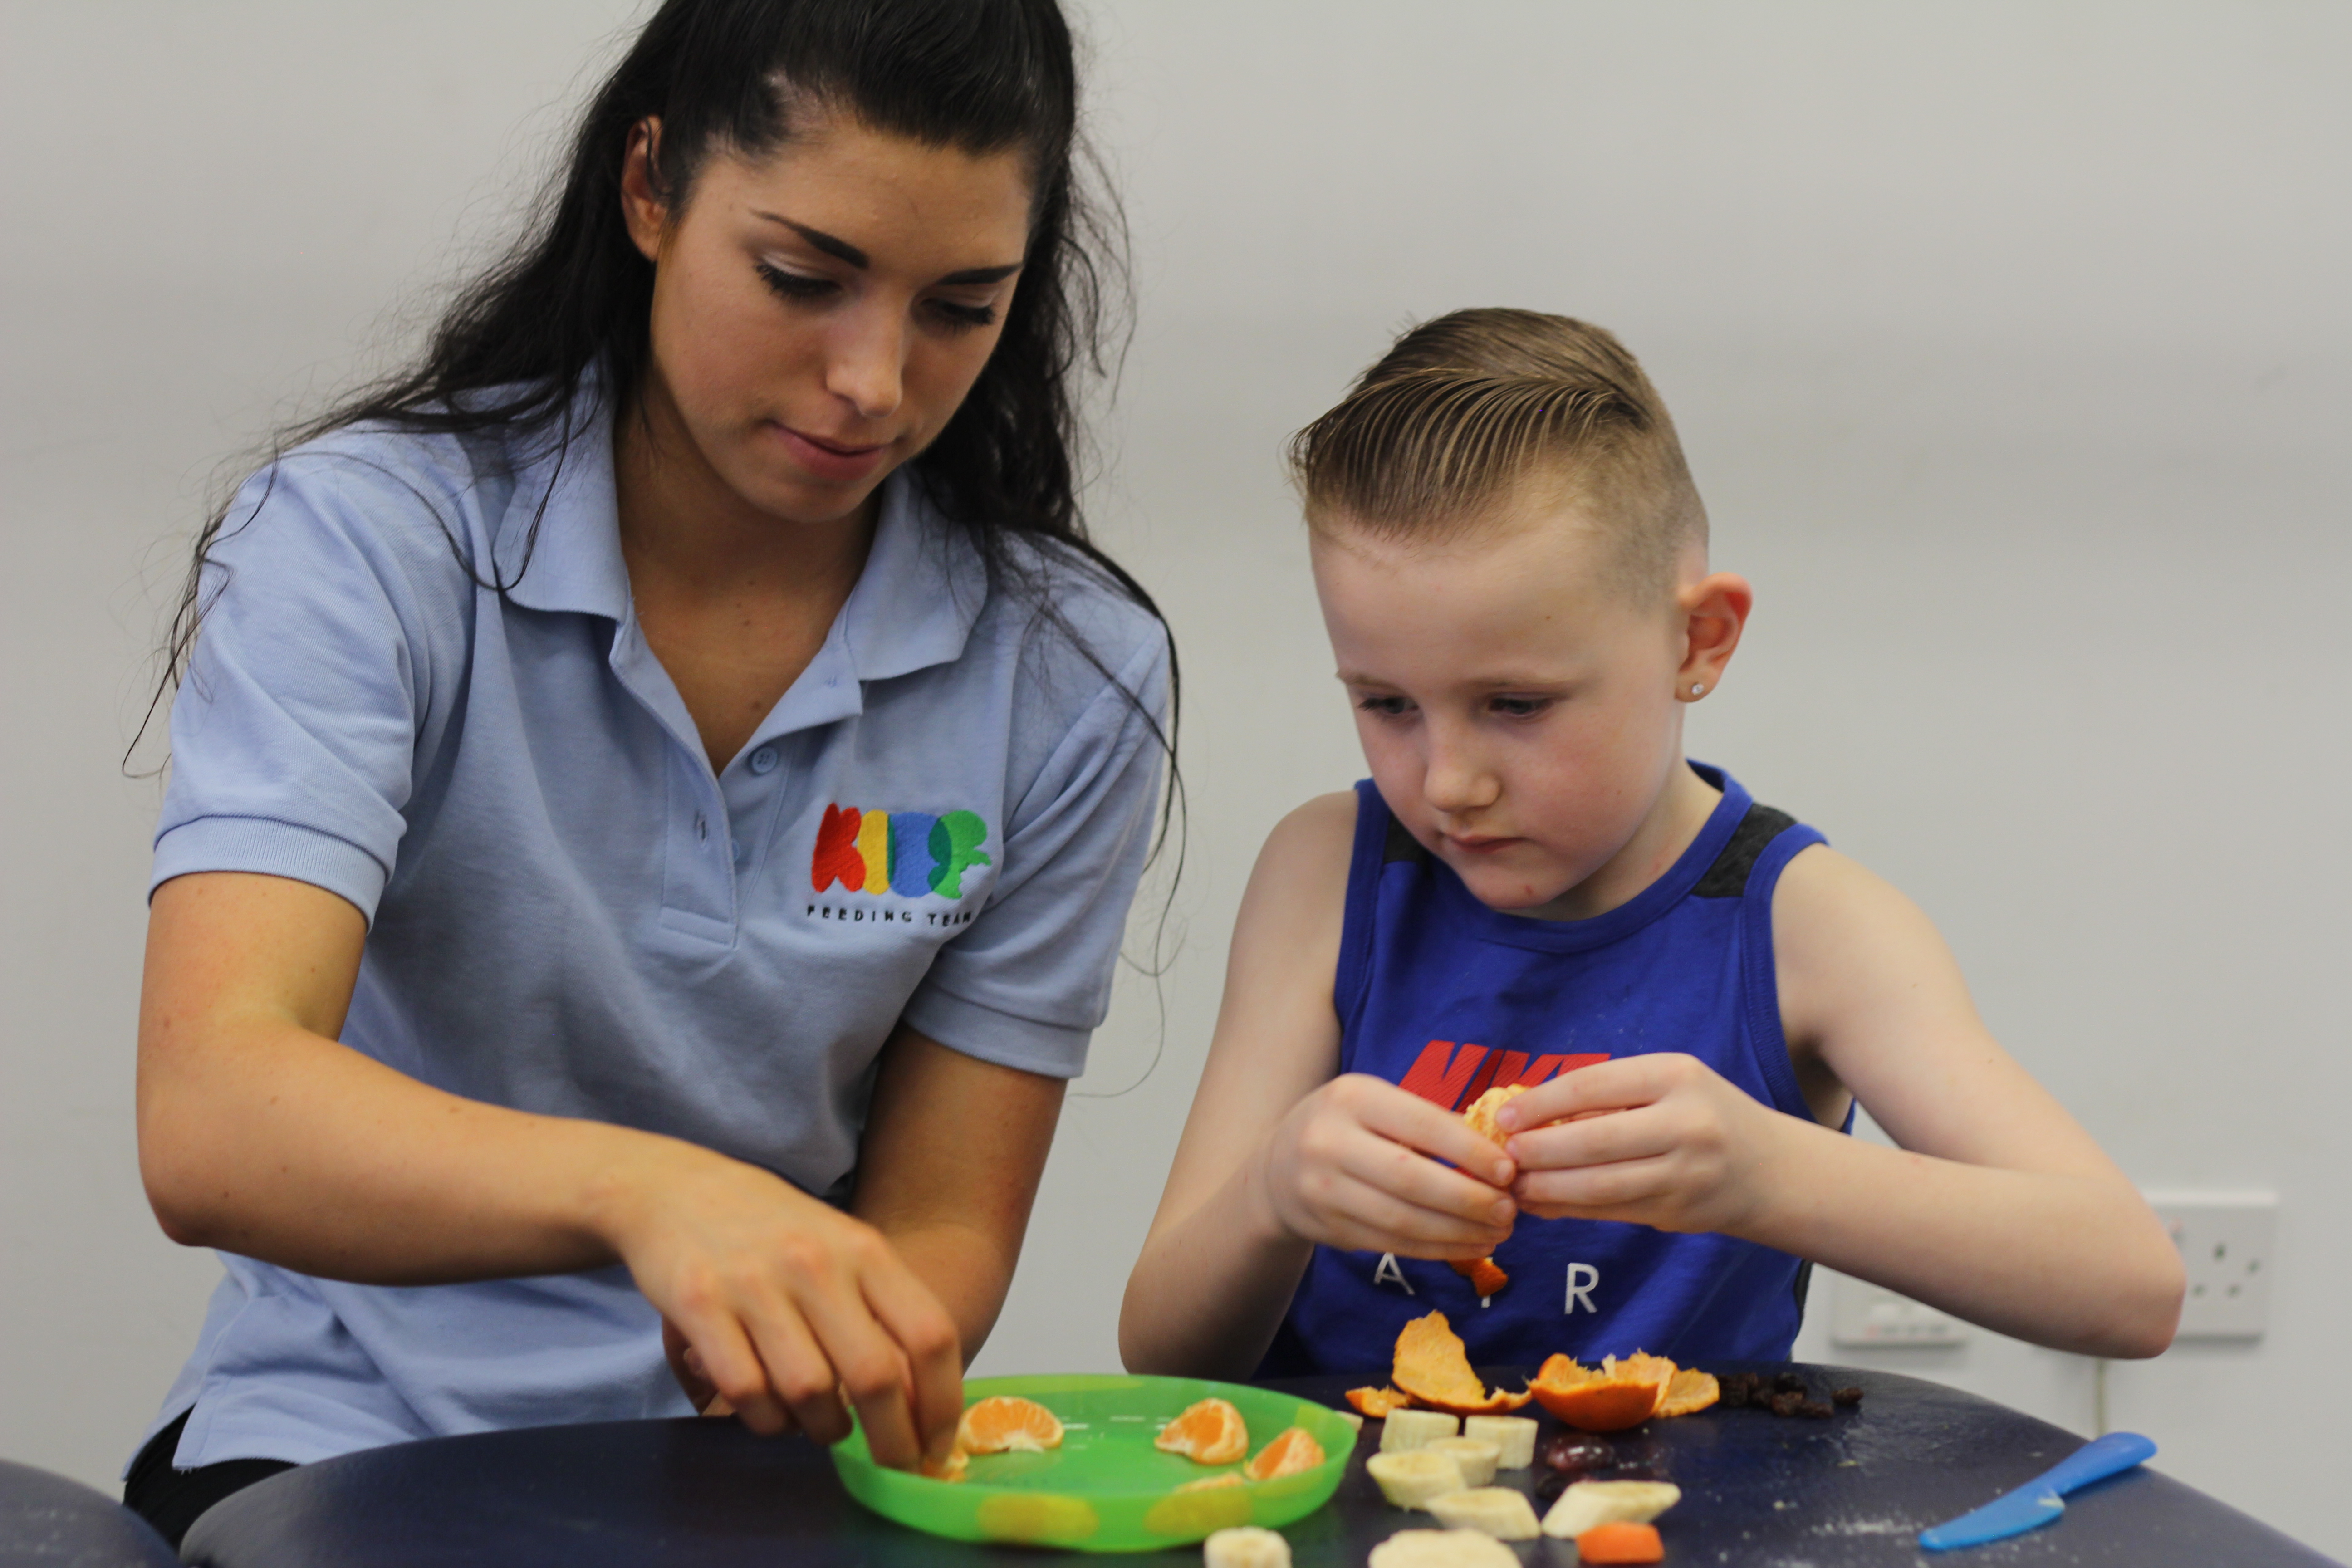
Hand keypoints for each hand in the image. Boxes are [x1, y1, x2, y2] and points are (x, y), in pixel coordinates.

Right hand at [598, 1142, 962, 1472]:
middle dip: (892, 1439)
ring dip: (824, 1429)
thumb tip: (920, 1403)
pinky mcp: (700, 1305)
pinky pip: (746, 1392)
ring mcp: (756, 1283)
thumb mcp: (843, 1249)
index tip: (937, 1445)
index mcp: (864, 1249)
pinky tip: (772, 1413)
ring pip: (810, 1392)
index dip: (943, 1403)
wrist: (679, 1189)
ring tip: (824, 1426)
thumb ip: (882, 1313)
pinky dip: (766, 1420)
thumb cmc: (774, 1231)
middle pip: (876, 1375)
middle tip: (891, 1463)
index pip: (930, 1335)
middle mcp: (816, 1263)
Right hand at [1254, 1073, 1517, 1259]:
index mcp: (1352, 1097)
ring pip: (1403, 1219)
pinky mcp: (1328, 1228)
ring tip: (1498, 1232)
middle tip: (1510, 1210)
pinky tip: (1470, 1246)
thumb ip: (1427, 1123)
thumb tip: (1498, 1156)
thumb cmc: (1348, 1127)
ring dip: (1458, 1231)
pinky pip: (1393, 1243)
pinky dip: (1437, 1249)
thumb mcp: (1377, 1105)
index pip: (1422, 1125)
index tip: (1508, 1171)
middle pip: (1412, 1178)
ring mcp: (1324, 1189)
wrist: (1276, 1168)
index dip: (1470, 1151)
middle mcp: (1330, 1141)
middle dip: (1469, 1199)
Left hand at [1497, 1054, 1791, 1232]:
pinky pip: (1609, 1212)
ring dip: (1548, 1188)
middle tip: (1504, 1156)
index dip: (1543, 1103)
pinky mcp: (1676, 1214)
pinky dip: (1569, 1209)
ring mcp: (1683, 1174)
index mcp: (1675, 1077)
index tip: (1507, 1116)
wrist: (1769, 1170)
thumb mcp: (1668, 1084)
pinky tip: (1539, 1204)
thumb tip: (1531, 1112)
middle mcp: (1684, 1124)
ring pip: (1600, 1185)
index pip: (1593, 1085)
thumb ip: (1610, 1095)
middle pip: (1594, 1141)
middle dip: (1540, 1151)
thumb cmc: (1703, 1114)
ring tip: (1513, 1185)